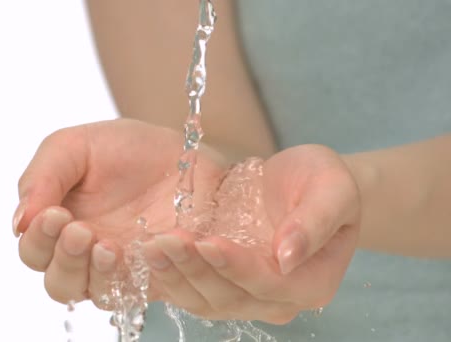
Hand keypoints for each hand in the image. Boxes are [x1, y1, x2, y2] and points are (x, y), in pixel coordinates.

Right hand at [13, 119, 226, 304]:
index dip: (39, 239)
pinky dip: (140, 275)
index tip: (55, 213)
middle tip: (82, 230)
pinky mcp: (158, 273)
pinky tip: (147, 247)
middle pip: (60, 283)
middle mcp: (85, 254)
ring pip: (98, 294)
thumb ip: (41, 179)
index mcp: (58, 227)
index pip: (34, 251)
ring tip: (110, 246)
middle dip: (67, 260)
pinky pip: (145, 290)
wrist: (180, 149)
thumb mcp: (73, 147)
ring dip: (98, 274)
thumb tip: (19, 223)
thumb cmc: (123, 147)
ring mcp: (122, 267)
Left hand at [143, 144, 360, 323]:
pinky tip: (148, 252)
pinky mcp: (221, 283)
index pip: (270, 284)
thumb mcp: (332, 189)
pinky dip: (169, 275)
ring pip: (205, 299)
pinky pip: (191, 289)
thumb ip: (315, 221)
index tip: (209, 241)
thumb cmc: (323, 182)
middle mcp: (277, 298)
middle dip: (196, 269)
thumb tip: (288, 256)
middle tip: (166, 240)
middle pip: (230, 297)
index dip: (237, 267)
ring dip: (175, 274)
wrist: (302, 184)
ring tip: (150, 246)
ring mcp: (246, 294)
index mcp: (310, 282)